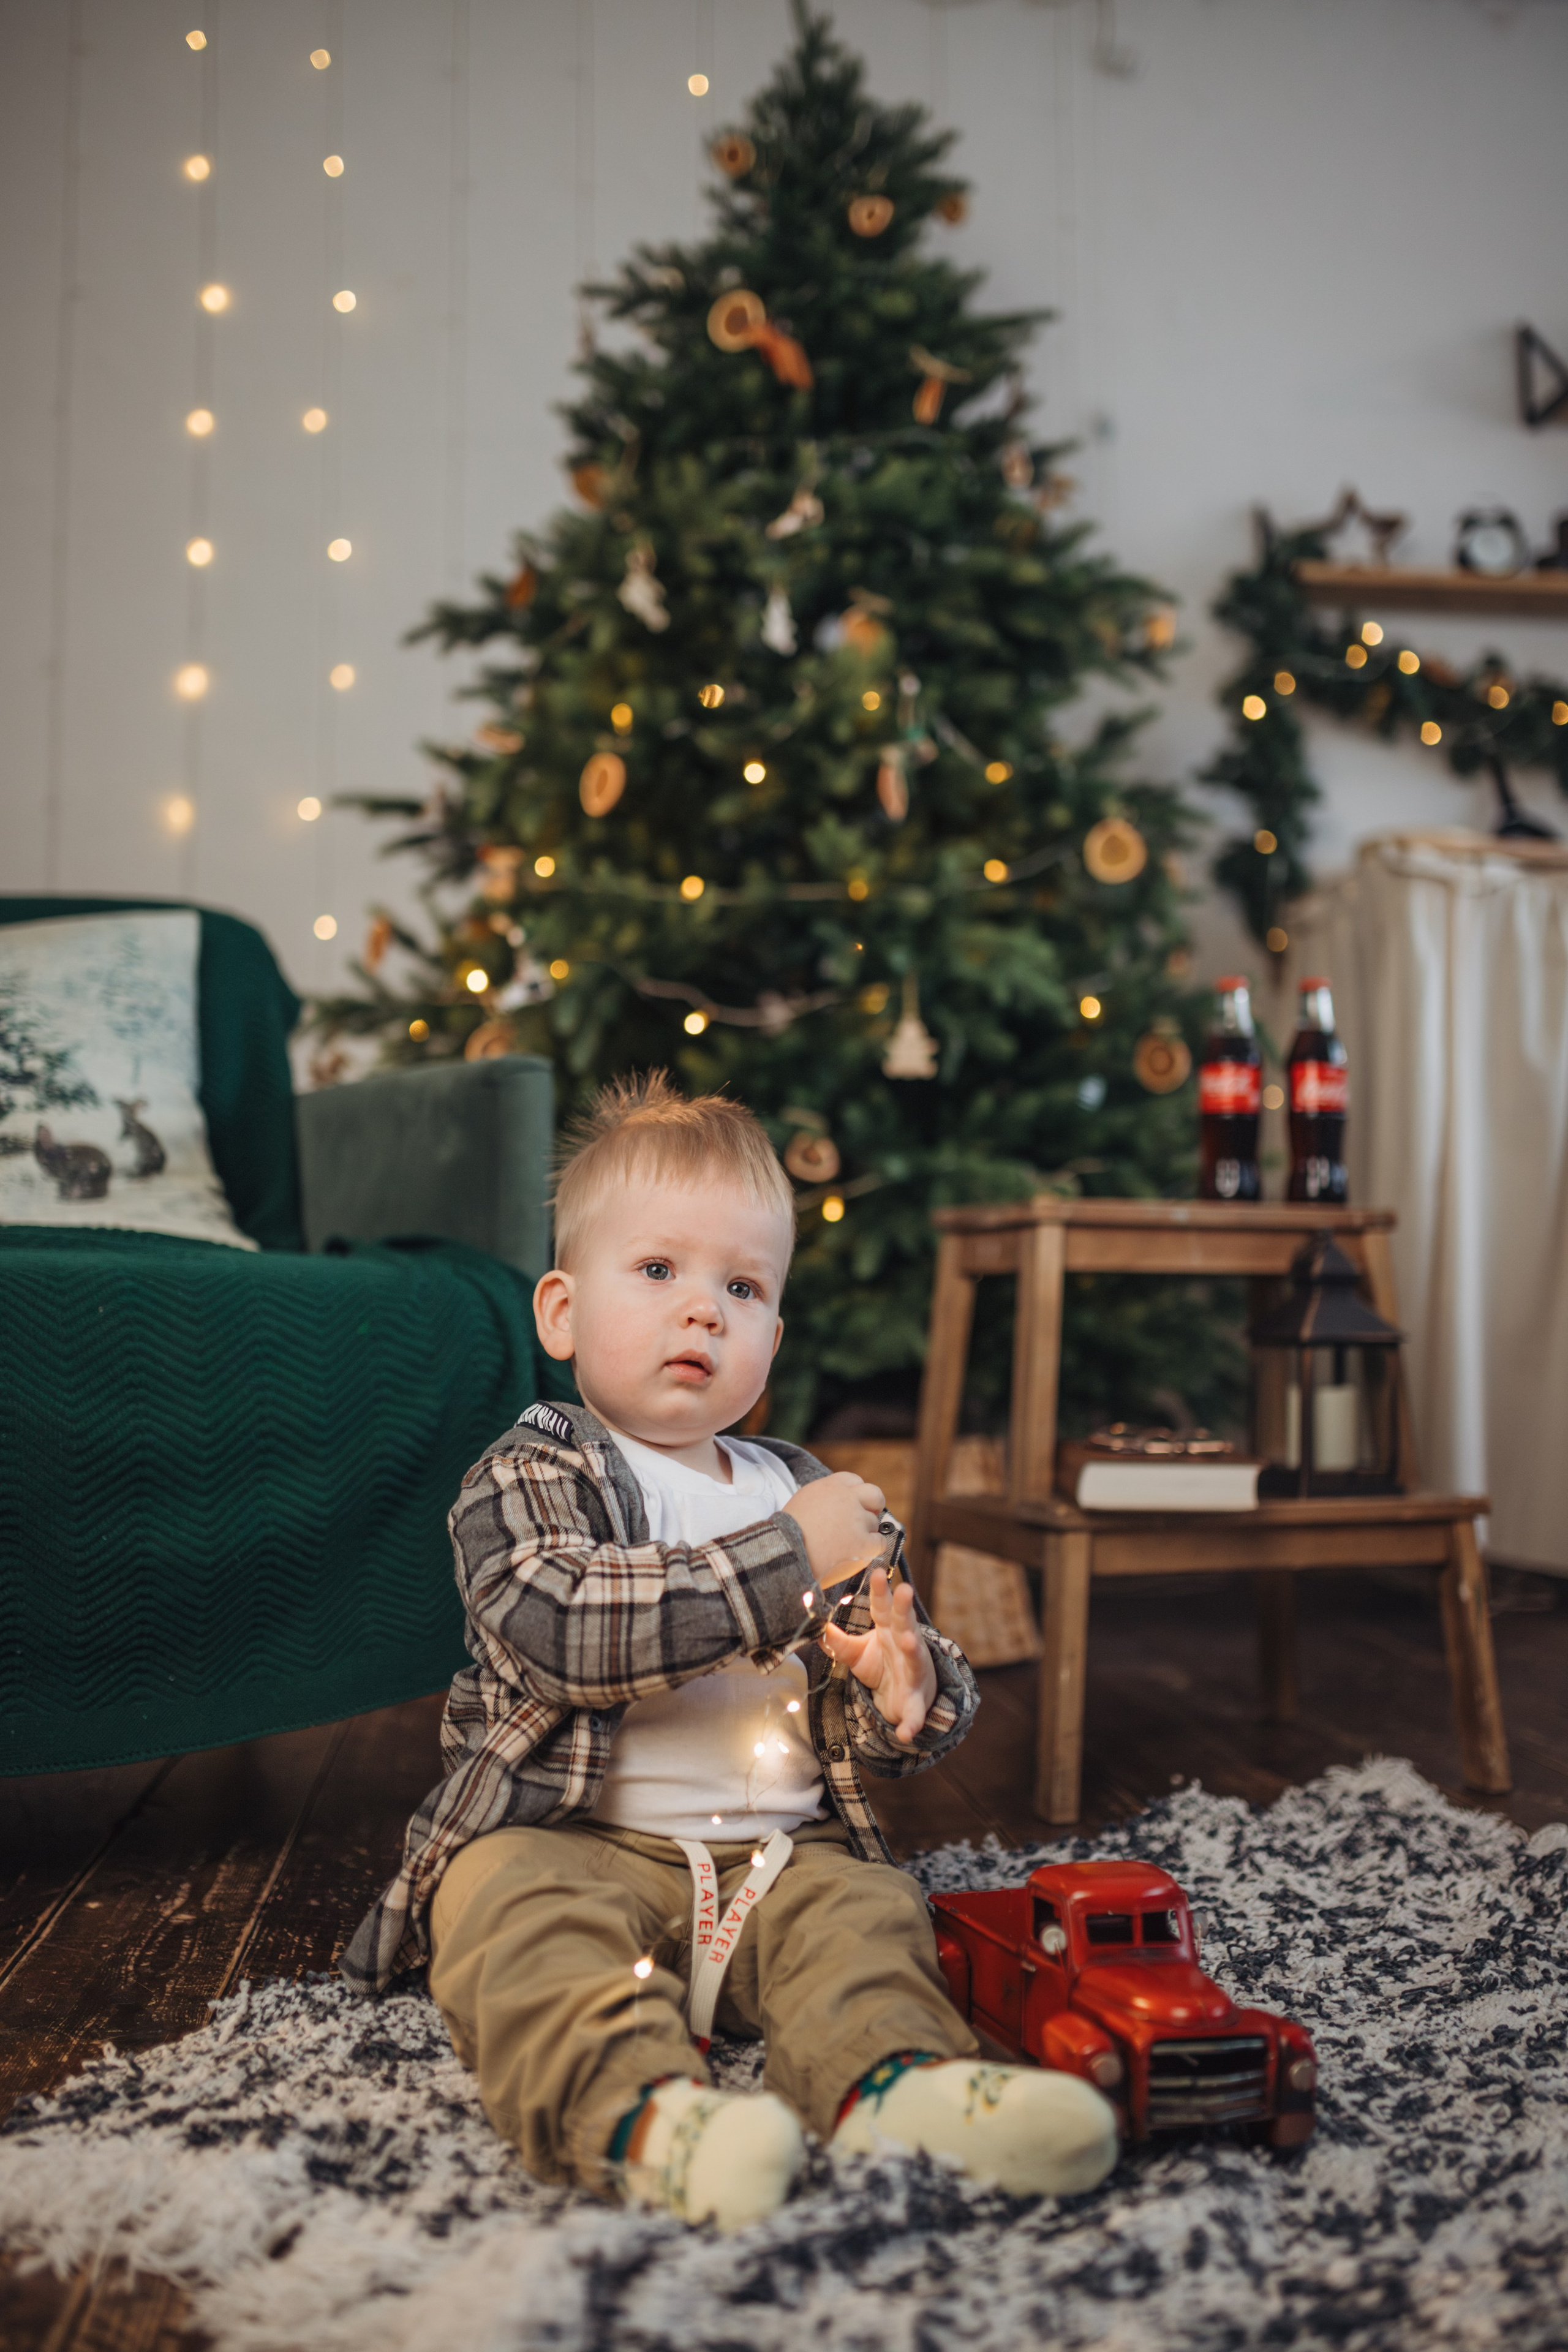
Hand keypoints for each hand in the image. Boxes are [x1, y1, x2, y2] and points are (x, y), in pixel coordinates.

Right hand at [782, 1472, 884, 1582]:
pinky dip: (872, 1549)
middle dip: (873, 1505)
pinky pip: (880, 1542)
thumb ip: (826, 1496)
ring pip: (874, 1522)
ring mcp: (857, 1520)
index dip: (855, 1494)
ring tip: (844, 1545)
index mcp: (831, 1486)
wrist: (786, 1554)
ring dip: (865, 1532)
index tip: (853, 1504)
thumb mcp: (804, 1501)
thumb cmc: (789, 1533)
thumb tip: (840, 1502)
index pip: (854, 1480)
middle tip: (864, 1520)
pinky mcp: (864, 1543)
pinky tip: (857, 1555)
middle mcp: (847, 1498)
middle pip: (874, 1494)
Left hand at [820, 1568, 937, 1745]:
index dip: (880, 1591)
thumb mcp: (857, 1653)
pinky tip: (906, 1733)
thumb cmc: (883, 1664)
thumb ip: (838, 1641)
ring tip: (907, 1642)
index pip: (883, 1607)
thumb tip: (815, 1625)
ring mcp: (914, 1671)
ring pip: (915, 1657)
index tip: (876, 1571)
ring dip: (912, 1649)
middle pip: (905, 1623)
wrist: (906, 1696)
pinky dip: (912, 1722)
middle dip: (904, 1607)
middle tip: (903, 1589)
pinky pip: (914, 1712)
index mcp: (890, 1630)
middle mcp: (906, 1645)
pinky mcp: (915, 1701)